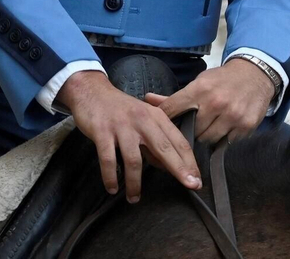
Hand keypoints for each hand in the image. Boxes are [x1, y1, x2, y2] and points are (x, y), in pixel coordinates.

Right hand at [60, 70, 199, 201]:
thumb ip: (157, 139)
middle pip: (164, 148)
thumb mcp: (145, 118)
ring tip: (134, 198)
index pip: (178, 141)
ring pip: (134, 160)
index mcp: (156, 116)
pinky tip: (112, 188)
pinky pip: (108, 159)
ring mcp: (122, 126)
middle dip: (179, 169)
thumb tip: (167, 166)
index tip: (197, 179)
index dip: (189, 161)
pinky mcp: (102, 131)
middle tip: (189, 186)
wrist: (92, 91)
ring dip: (134, 183)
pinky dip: (110, 177)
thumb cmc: (121, 109)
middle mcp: (143, 120)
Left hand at [157, 58, 275, 144]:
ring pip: (208, 140)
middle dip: (189, 131)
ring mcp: (232, 115)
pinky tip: (224, 129)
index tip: (160, 128)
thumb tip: (147, 100)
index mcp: (200, 89)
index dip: (164, 121)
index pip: (172, 109)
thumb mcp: (200, 82)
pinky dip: (223, 139)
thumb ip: (175, 97)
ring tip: (208, 129)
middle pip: (191, 131)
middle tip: (192, 128)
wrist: (256, 74)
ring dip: (206, 137)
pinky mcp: (245, 126)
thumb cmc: (223, 80)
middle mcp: (216, 103)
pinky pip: (226, 142)